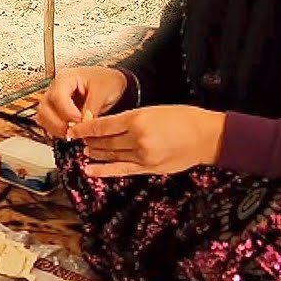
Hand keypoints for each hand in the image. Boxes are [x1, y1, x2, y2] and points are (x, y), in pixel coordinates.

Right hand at [35, 66, 127, 138]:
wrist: (111, 85)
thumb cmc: (107, 82)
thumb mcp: (103, 91)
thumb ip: (92, 107)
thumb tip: (84, 123)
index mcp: (66, 78)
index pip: (57, 96)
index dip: (67, 112)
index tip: (80, 121)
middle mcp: (56, 89)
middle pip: (44, 108)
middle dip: (59, 124)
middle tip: (76, 131)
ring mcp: (54, 101)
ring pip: (43, 118)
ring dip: (57, 129)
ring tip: (75, 133)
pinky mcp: (56, 113)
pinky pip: (49, 124)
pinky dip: (58, 132)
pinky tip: (72, 133)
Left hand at [70, 105, 225, 177]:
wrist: (205, 136)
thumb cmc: (182, 118)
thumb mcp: (153, 110)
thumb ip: (131, 119)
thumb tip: (110, 127)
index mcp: (138, 119)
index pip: (103, 125)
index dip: (86, 128)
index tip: (75, 129)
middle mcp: (138, 138)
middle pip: (105, 141)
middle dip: (89, 140)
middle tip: (78, 138)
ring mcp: (143, 156)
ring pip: (111, 155)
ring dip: (95, 153)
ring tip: (85, 150)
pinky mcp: (148, 168)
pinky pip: (121, 170)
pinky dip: (104, 170)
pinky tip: (90, 170)